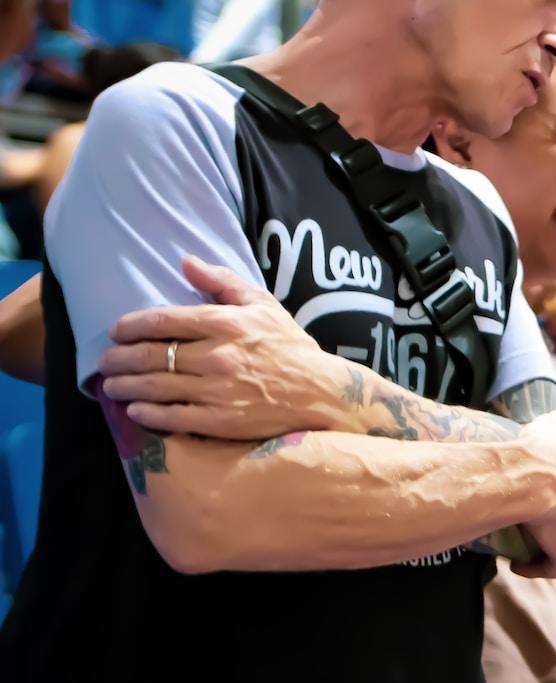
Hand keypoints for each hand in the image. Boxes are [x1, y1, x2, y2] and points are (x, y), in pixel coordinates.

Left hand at [97, 255, 357, 438]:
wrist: (322, 393)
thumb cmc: (291, 347)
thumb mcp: (263, 305)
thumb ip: (223, 282)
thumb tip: (186, 262)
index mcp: (225, 323)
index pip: (163, 321)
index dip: (131, 326)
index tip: (116, 331)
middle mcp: (216, 355)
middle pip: (150, 355)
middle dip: (118, 359)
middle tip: (105, 362)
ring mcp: (216, 390)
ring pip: (154, 387)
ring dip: (125, 387)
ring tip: (112, 386)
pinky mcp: (219, 420)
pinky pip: (171, 417)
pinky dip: (147, 414)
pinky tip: (135, 411)